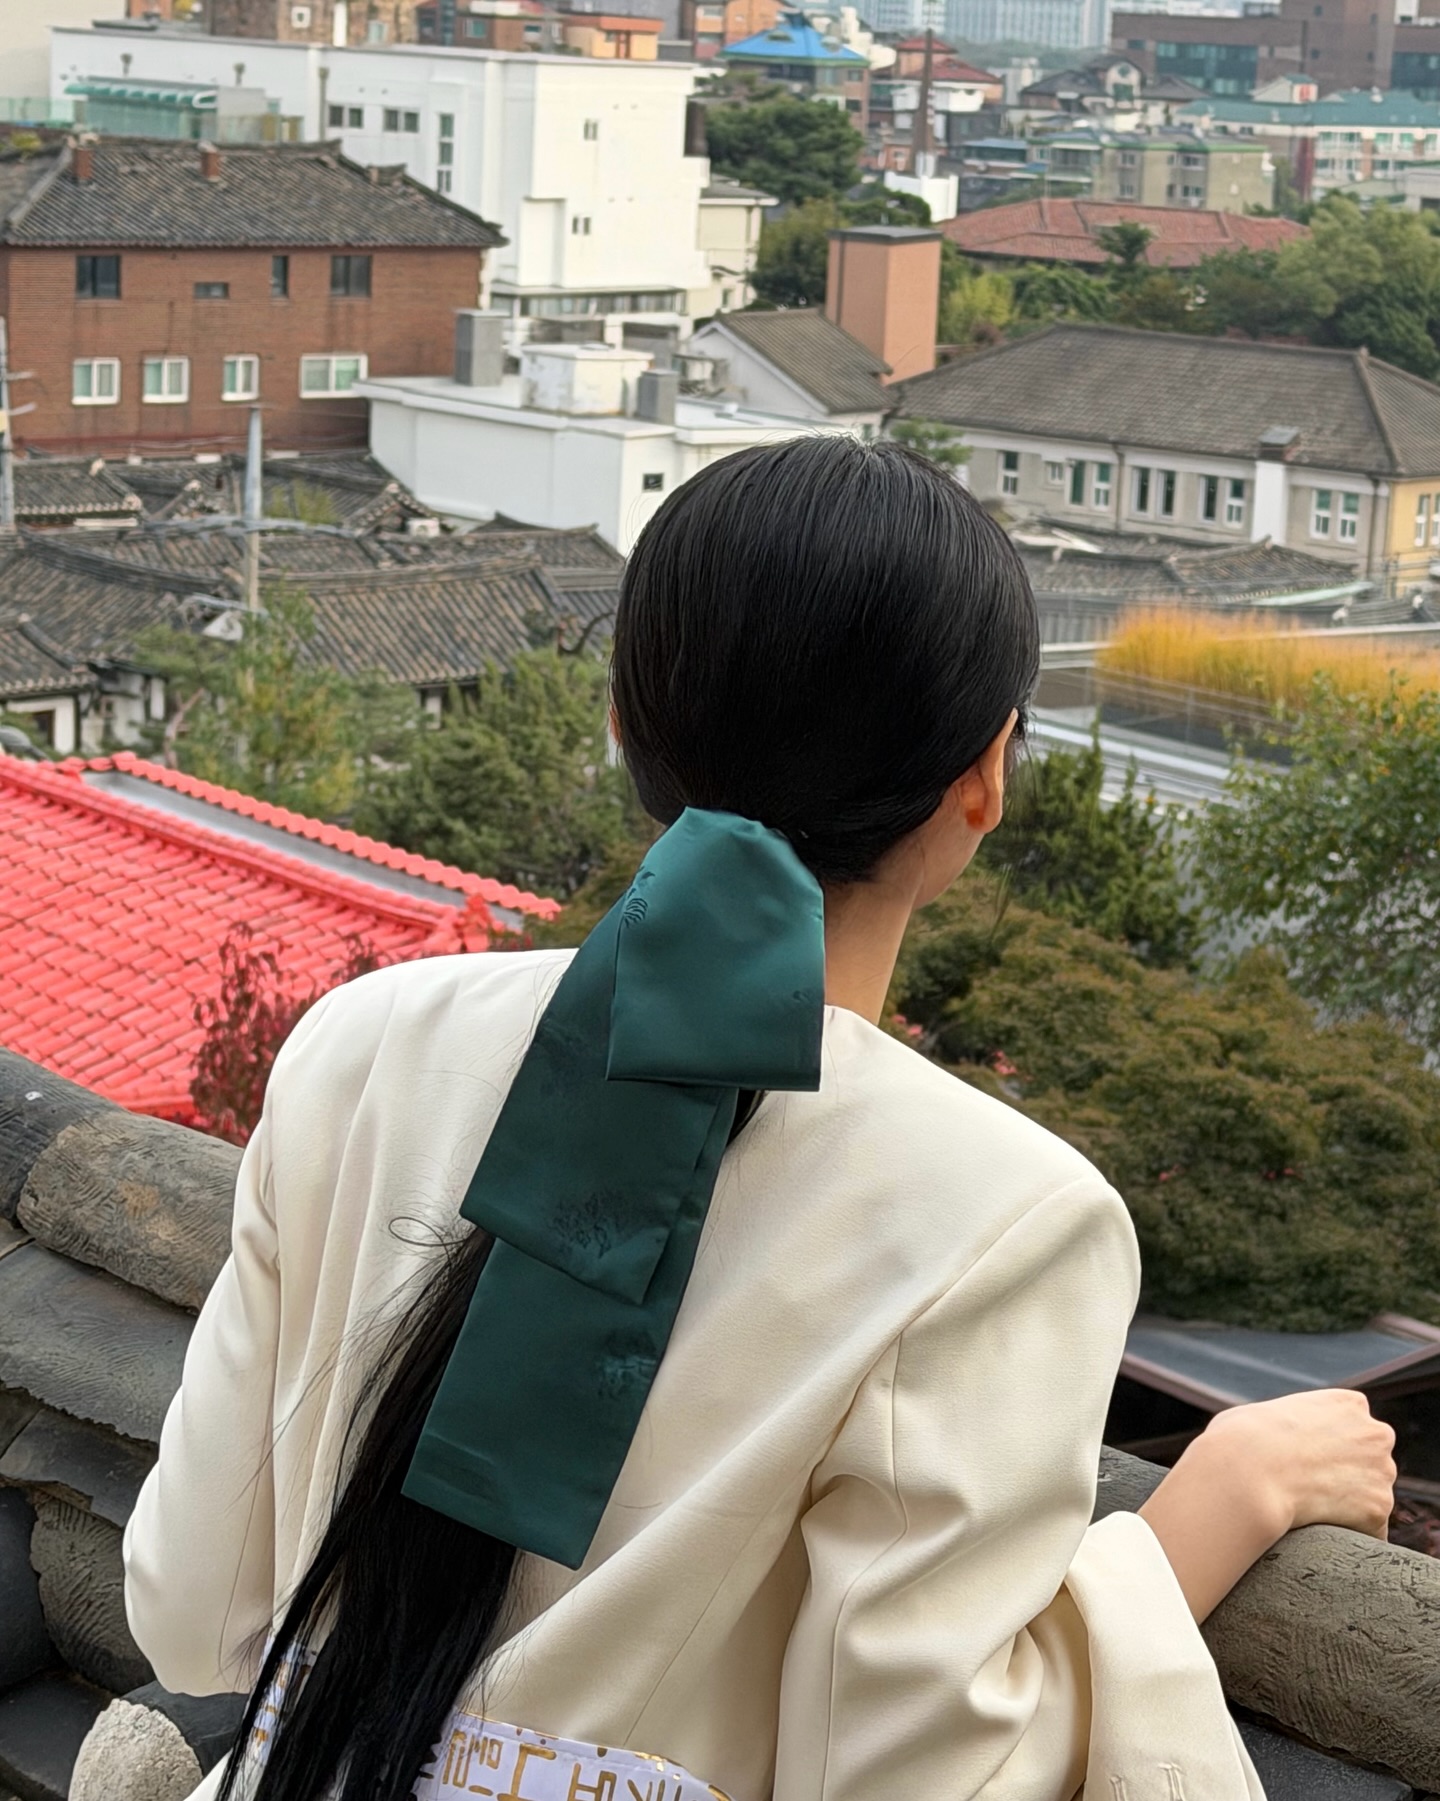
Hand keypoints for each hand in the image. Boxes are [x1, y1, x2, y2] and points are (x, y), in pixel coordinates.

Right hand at [1191, 1387, 1396, 1540]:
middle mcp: (1375, 1434)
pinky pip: (1370, 1530)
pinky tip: (1320, 1531)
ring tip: (1310, 1512)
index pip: (1353, 1429)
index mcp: (1349, 1404)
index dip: (1329, 1449)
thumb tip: (1273, 1437)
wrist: (1249, 1473)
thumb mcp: (1264, 1412)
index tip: (1307, 1464)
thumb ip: (1288, 1423)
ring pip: (1371, 1497)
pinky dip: (1349, 1535)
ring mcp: (1382, 1472)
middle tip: (1310, 1490)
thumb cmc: (1242, 1439)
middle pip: (1369, 1462)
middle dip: (1346, 1477)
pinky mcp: (1379, 1509)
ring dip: (1349, 1507)